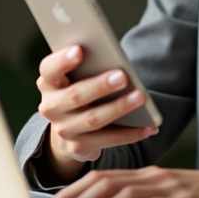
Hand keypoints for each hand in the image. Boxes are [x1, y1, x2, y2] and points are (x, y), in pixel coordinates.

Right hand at [36, 45, 157, 181]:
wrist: (69, 128)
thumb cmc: (78, 89)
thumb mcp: (75, 76)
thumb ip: (87, 66)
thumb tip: (114, 57)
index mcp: (48, 83)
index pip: (49, 69)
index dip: (62, 60)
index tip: (80, 50)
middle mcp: (51, 107)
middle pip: (75, 95)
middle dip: (100, 86)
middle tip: (122, 76)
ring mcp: (64, 129)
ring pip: (93, 119)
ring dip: (118, 108)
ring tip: (140, 97)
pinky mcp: (79, 147)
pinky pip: (109, 140)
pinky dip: (131, 133)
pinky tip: (149, 127)